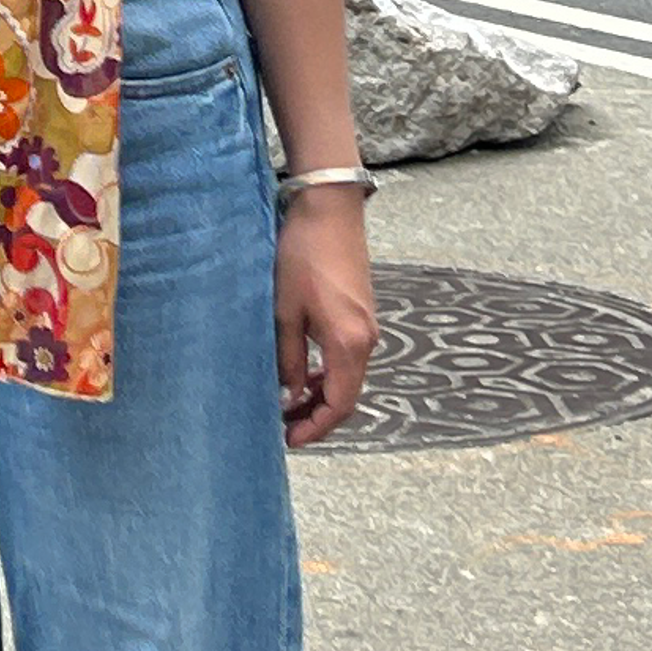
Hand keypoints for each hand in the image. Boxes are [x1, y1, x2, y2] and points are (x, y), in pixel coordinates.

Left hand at [274, 190, 377, 446]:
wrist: (329, 210)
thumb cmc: (303, 256)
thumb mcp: (285, 312)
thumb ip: (288, 359)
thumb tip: (288, 395)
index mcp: (349, 343)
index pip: (340, 404)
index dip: (316, 427)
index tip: (290, 440)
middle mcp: (366, 340)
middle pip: (347, 395)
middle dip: (317, 415)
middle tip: (284, 426)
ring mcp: (367, 326)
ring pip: (347, 376)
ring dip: (321, 394)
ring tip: (288, 403)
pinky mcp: (360, 313)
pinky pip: (347, 357)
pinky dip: (327, 372)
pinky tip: (303, 372)